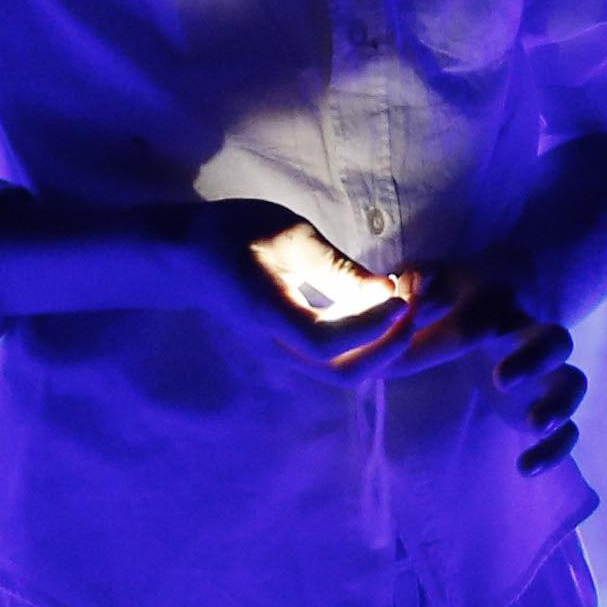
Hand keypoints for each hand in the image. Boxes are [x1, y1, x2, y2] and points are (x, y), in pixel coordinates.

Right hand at [182, 198, 412, 375]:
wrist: (192, 259)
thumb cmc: (234, 234)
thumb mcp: (287, 235)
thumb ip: (335, 266)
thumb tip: (385, 291)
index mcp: (268, 314)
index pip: (327, 342)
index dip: (370, 327)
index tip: (401, 297)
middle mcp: (277, 346)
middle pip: (342, 372)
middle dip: (387, 347)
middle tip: (414, 306)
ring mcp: (285, 353)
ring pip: (344, 370)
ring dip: (382, 347)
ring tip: (406, 304)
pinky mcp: (294, 349)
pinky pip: (339, 358)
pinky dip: (369, 341)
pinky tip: (384, 307)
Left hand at [382, 252, 587, 467]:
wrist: (497, 301)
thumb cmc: (453, 298)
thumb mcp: (431, 286)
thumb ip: (415, 286)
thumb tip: (409, 292)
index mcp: (500, 305)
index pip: (493, 313)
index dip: (468, 329)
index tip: (463, 352)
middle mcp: (529, 336)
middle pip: (555, 340)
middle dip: (534, 359)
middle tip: (501, 381)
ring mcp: (544, 373)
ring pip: (572, 383)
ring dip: (559, 405)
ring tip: (535, 426)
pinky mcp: (543, 405)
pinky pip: (569, 430)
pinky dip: (556, 449)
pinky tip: (526, 468)